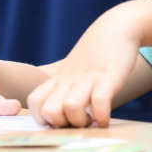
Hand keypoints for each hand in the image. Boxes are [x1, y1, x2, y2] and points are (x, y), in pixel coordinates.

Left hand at [28, 3, 143, 127]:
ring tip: (92, 120)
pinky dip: (102, 117)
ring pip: (71, 108)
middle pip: (49, 111)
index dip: (43, 118)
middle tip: (77, 123)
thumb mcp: (74, 69)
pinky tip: (106, 119)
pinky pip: (100, 102)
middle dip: (62, 125)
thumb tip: (66, 113)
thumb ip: (66, 88)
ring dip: (81, 122)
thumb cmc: (96, 54)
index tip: (61, 120)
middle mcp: (70, 79)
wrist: (116, 27)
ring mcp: (88, 77)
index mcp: (59, 78)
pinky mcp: (108, 76)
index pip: (34, 102)